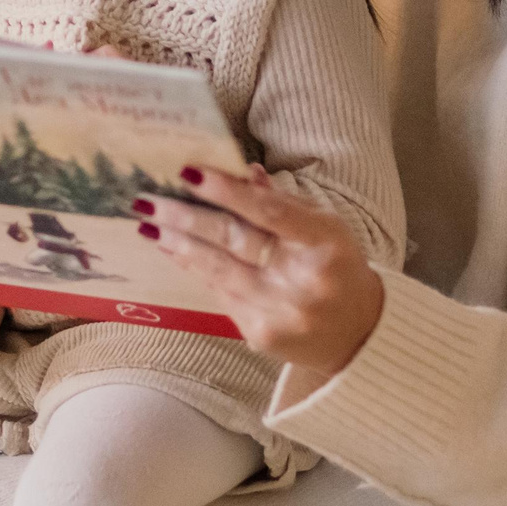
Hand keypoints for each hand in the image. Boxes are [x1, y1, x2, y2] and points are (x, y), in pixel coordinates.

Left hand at [134, 165, 384, 385]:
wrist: (357, 334)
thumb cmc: (336, 268)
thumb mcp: (323, 227)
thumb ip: (283, 201)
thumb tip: (241, 171)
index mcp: (325, 242)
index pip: (270, 212)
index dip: (228, 192)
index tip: (190, 173)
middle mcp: (303, 279)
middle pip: (235, 241)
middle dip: (185, 218)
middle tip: (149, 200)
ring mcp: (280, 311)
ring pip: (218, 270)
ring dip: (178, 245)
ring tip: (149, 225)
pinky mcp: (260, 334)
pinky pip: (220, 294)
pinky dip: (195, 270)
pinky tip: (173, 251)